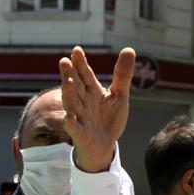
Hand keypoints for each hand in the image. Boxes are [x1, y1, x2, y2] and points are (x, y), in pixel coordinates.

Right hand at [58, 46, 135, 172]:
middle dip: (70, 74)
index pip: (86, 75)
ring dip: (68, 93)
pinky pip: (74, 129)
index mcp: (93, 92)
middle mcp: (84, 102)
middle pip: (76, 87)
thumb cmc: (109, 118)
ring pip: (72, 104)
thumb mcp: (119, 95)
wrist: (105, 145)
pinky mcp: (80, 134)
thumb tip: (129, 49)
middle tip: (64, 61)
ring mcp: (80, 118)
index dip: (81, 64)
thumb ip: (122, 74)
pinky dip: (71, 124)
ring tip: (67, 82)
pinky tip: (69, 117)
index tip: (76, 50)